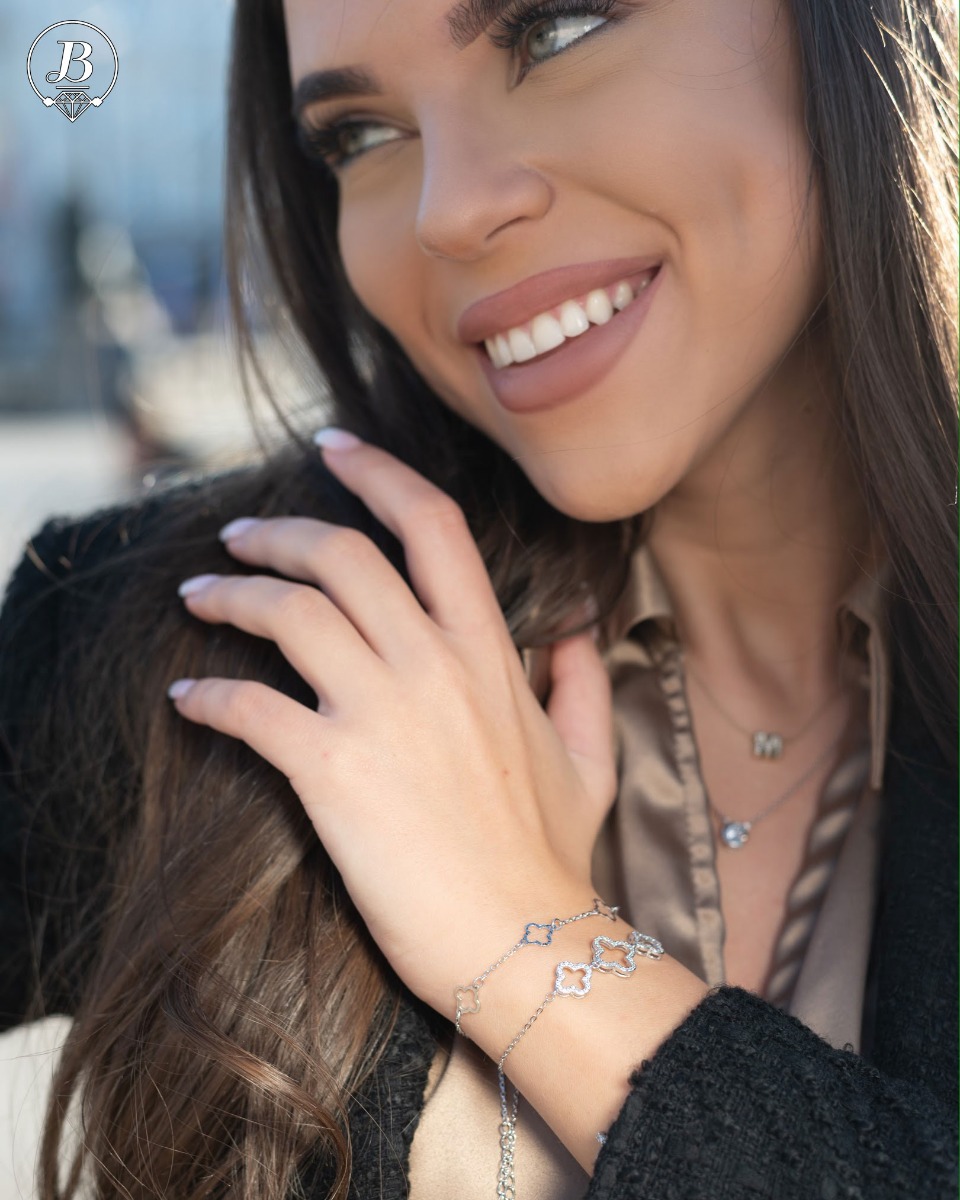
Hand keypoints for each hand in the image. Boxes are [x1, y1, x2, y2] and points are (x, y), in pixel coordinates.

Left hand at [167, 430, 617, 1016]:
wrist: (527, 942)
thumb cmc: (553, 857)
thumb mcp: (590, 761)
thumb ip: (586, 688)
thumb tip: (581, 639)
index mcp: (488, 652)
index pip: (431, 526)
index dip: (377, 472)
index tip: (334, 448)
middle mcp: (433, 664)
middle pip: (342, 554)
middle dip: (279, 532)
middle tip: (239, 536)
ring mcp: (383, 713)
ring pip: (289, 613)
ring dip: (231, 595)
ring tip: (198, 596)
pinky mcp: (335, 771)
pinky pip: (252, 709)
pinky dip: (209, 697)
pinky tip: (188, 699)